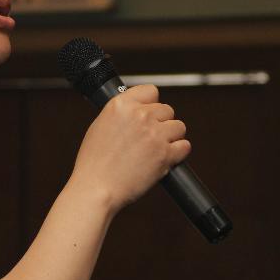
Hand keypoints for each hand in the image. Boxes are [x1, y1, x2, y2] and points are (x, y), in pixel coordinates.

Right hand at [70, 84, 190, 213]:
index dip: (151, 103)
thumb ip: (122, 115)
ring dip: (171, 137)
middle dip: (161, 123)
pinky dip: (178, 153)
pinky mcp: (165, 154)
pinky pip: (184, 146)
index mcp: (122, 105)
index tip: (149, 113)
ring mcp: (155, 134)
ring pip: (179, 127)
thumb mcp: (100, 126)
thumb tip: (138, 111)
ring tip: (157, 149)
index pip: (150, 91)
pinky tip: (166, 159)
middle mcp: (140, 116)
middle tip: (150, 138)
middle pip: (167, 109)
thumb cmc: (94, 164)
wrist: (96, 188)